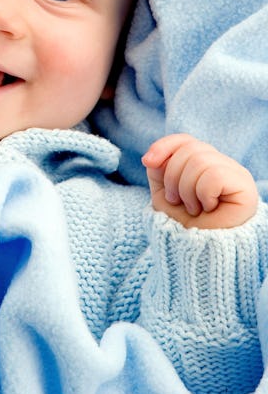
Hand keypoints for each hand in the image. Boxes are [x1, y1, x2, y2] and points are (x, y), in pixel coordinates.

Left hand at [142, 133, 257, 228]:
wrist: (200, 253)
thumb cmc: (185, 224)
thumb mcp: (163, 193)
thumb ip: (158, 170)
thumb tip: (153, 157)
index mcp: (203, 162)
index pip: (184, 140)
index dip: (164, 146)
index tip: (147, 162)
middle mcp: (222, 164)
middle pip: (189, 149)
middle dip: (172, 176)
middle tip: (176, 200)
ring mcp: (236, 174)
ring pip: (200, 160)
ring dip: (186, 189)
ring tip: (193, 208)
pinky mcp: (245, 187)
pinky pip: (214, 175)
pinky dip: (203, 194)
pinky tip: (208, 208)